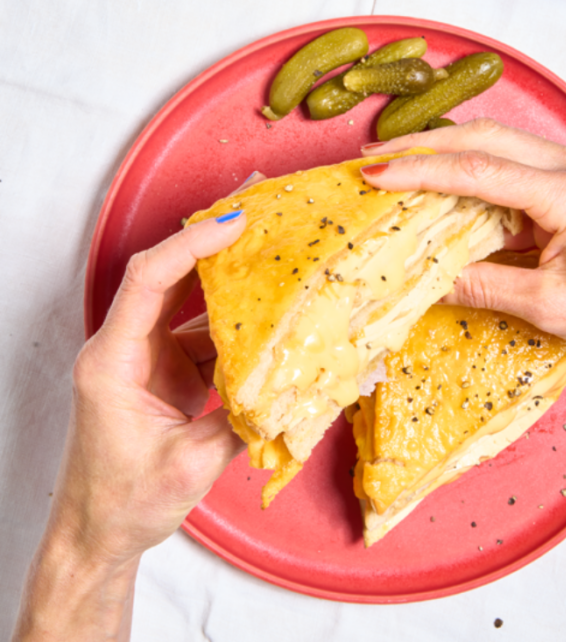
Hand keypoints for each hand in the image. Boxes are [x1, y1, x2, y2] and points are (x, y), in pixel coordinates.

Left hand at [14, 174, 261, 640]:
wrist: (98, 533)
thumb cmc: (122, 502)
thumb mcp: (189, 465)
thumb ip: (239, 421)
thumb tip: (289, 386)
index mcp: (113, 361)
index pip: (148, 281)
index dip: (189, 246)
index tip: (234, 224)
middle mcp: (127, 349)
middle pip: (168, 277)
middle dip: (210, 243)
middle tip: (255, 210)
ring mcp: (149, 359)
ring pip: (193, 308)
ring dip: (231, 287)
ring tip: (274, 260)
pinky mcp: (168, 374)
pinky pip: (206, 340)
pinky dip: (237, 332)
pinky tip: (270, 325)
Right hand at [361, 119, 565, 480]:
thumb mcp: (550, 307)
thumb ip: (484, 287)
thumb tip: (429, 281)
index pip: (480, 171)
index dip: (422, 171)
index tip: (377, 173)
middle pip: (489, 140)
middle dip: (428, 147)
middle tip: (378, 158)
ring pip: (504, 146)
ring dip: (452, 156)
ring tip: (404, 169)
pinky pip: (522, 168)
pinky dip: (481, 176)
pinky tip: (453, 192)